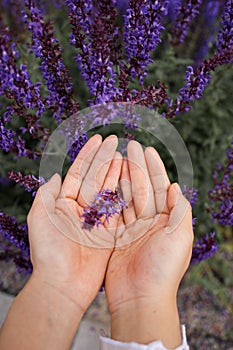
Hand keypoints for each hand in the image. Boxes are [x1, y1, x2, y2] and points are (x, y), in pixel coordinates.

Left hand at [28, 134, 121, 311]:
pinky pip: (119, 208)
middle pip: (96, 177)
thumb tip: (55, 175)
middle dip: (104, 158)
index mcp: (64, 204)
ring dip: (116, 172)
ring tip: (124, 154)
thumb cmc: (48, 252)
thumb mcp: (40, 217)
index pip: (79, 172)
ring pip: (109, 190)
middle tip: (115, 140)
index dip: (88, 154)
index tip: (98, 138)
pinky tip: (130, 178)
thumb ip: (46, 194)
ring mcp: (96, 219)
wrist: (63, 284)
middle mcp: (81, 209)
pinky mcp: (110, 231)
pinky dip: (125, 193)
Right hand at [104, 141, 193, 345]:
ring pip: (127, 196)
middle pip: (142, 188)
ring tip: (117, 158)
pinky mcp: (117, 237)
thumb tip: (176, 186)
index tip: (146, 149)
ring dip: (122, 177)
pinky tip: (107, 181)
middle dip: (137, 166)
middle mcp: (151, 222)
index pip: (159, 187)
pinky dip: (111, 196)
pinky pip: (114, 211)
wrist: (141, 297)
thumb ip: (179, 209)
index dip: (154, 167)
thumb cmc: (163, 268)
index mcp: (167, 220)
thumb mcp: (180, 236)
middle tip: (129, 146)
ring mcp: (133, 229)